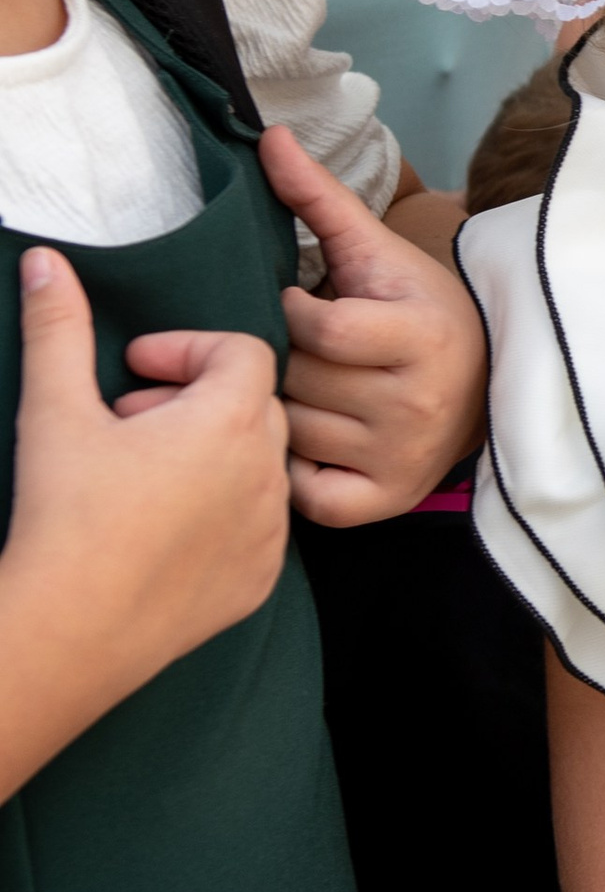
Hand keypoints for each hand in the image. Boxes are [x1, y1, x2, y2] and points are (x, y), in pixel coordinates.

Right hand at [10, 244, 288, 705]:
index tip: (136, 370)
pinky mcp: (259, 581)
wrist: (70, 630)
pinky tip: (160, 526)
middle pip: (254, 406)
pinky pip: (259, 528)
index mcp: (231, 422)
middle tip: (128, 420)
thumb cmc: (65, 517)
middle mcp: (268, 475)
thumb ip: (57, 327)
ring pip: (258, 467)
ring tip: (140, 473)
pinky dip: (221, 513)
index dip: (186, 350)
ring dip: (209, 457)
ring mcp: (270, 533)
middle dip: (194, 400)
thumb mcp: (55, 410)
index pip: (241, 353)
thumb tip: (46, 261)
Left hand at [259, 127, 487, 522]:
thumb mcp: (377, 253)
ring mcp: (402, 457)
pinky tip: (309, 438)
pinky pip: (304, 491)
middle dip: (282, 360)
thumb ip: (320, 197)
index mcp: (423, 335)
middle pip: (300, 382)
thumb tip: (267, 135)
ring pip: (292, 432)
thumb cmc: (418, 311)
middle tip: (296, 350)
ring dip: (280, 409)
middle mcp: (418, 403)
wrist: (485, 386)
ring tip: (302, 389)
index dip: (295, 314)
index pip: (323, 329)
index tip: (301, 304)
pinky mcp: (386, 500)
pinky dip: (291, 467)